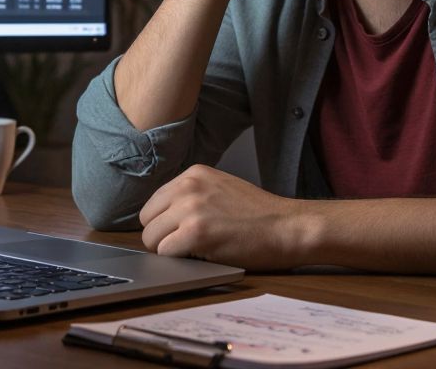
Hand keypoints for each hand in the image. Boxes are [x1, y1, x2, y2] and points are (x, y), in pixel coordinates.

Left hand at [139, 164, 307, 269]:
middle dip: (163, 237)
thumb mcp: (222, 189)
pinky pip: (166, 254)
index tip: (180, 232)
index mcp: (193, 173)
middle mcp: (188, 186)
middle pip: (147, 221)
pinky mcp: (195, 233)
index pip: (153, 203)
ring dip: (170, 251)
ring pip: (152, 239)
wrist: (288, 227)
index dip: (164, 223)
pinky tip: (202, 256)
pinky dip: (179, 261)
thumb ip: (193, 195)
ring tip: (197, 250)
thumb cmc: (260, 215)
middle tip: (188, 245)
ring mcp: (190, 208)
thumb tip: (162, 217)